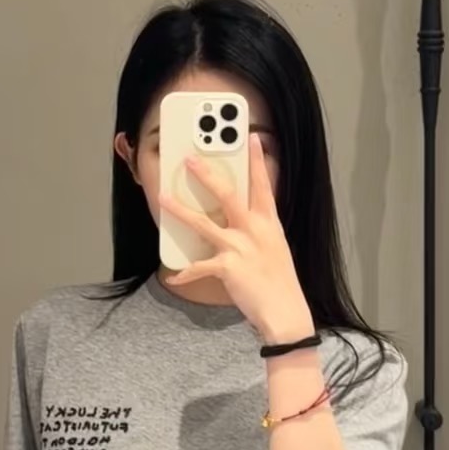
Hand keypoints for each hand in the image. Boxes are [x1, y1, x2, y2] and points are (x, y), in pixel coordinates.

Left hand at [160, 135, 314, 342]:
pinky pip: (200, 267)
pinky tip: (174, 277)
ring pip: (204, 223)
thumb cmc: (280, 283)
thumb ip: (259, 232)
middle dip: (207, 174)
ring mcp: (241, 247)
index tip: (251, 137)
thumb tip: (242, 223)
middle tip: (189, 159)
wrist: (285, 312)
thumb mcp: (275, 249)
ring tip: (163, 198)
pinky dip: (185, 274)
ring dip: (181, 209)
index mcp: (269, 223)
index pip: (262, 185)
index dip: (257, 160)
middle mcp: (254, 230)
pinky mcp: (228, 267)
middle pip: (227, 194)